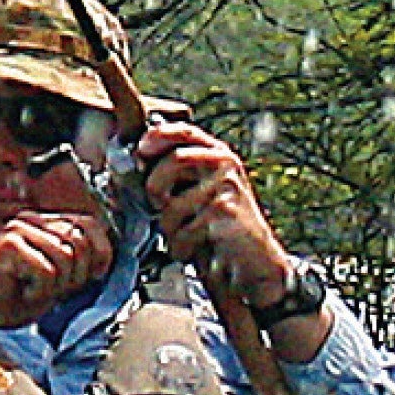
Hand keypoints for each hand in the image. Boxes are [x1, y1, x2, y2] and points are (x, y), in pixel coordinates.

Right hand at [0, 197, 111, 394]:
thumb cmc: (6, 301)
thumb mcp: (53, 283)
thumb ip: (75, 268)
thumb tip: (103, 259)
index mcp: (41, 225)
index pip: (89, 223)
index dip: (102, 250)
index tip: (96, 274)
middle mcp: (30, 221)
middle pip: (81, 241)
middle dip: (76, 274)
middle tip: (53, 290)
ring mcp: (18, 230)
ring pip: (67, 257)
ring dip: (55, 286)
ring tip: (32, 291)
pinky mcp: (10, 245)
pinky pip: (47, 271)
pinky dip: (39, 291)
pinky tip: (21, 292)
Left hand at [130, 115, 293, 311]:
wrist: (255, 262)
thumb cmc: (224, 229)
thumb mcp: (202, 191)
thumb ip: (178, 173)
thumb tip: (139, 159)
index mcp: (219, 156)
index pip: (186, 132)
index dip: (158, 135)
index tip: (141, 150)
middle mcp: (225, 166)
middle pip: (174, 161)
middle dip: (157, 188)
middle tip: (162, 205)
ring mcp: (225, 188)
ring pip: (172, 205)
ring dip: (172, 229)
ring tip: (189, 234)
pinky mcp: (223, 213)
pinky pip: (182, 231)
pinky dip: (183, 247)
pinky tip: (198, 248)